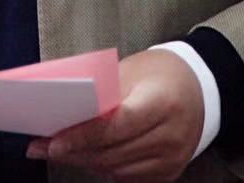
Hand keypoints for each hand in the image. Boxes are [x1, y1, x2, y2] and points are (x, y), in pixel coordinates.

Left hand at [25, 49, 203, 181]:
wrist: (201, 87)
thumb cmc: (160, 72)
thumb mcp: (132, 71)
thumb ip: (103, 94)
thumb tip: (66, 114)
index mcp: (162, 103)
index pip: (117, 126)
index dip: (83, 136)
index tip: (53, 142)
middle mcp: (171, 136)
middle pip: (112, 152)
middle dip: (74, 150)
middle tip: (41, 146)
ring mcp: (172, 159)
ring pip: (116, 169)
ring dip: (84, 160)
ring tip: (56, 150)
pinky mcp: (169, 173)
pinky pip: (127, 176)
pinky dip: (103, 165)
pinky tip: (85, 154)